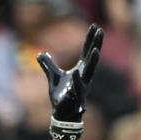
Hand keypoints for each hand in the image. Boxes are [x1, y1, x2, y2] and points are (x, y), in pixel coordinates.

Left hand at [37, 23, 102, 139]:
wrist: (62, 113)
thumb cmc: (61, 95)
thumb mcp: (53, 76)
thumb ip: (48, 64)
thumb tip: (40, 53)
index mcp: (81, 70)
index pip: (86, 51)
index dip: (90, 39)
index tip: (95, 26)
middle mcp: (85, 76)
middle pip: (92, 58)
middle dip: (96, 44)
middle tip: (100, 30)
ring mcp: (82, 86)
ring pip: (89, 72)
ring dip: (93, 62)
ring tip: (96, 50)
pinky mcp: (76, 97)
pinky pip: (77, 88)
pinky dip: (77, 81)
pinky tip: (76, 73)